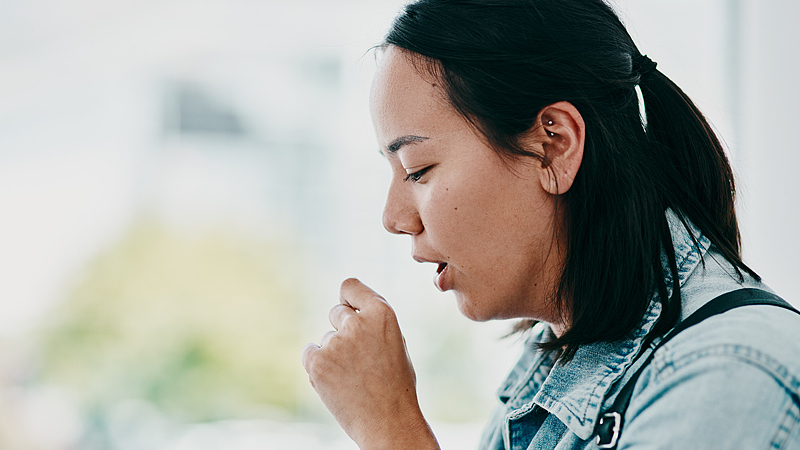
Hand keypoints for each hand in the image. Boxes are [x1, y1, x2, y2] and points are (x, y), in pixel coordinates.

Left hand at [301, 278, 438, 449]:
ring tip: (354, 378)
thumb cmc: (396, 384)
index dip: (348, 298)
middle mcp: (357, 323)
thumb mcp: (396, 343)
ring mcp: (335, 342)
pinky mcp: (317, 362)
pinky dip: (318, 365)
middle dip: (343, 330)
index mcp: (382, 313)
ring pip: (326, 338)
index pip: (350, 286)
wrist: (388, 422)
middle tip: (360, 357)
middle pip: (336, 312)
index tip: (348, 307)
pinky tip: (337, 382)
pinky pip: (310, 353)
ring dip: (334, 353)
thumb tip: (350, 308)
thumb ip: (374, 322)